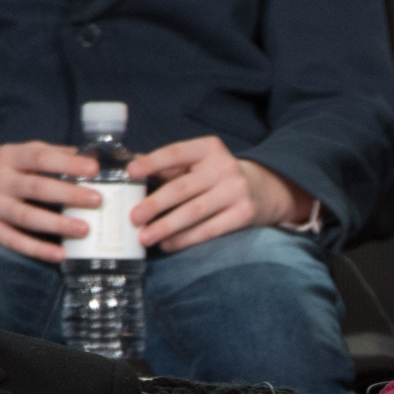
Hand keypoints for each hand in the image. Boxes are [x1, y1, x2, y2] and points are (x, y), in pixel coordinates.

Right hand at [0, 142, 95, 260]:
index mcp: (8, 157)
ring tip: (84, 229)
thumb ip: (47, 154)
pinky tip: (60, 254)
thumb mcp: (14, 153)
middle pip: (37, 188)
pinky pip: (15, 241)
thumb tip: (86, 155)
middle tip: (98, 200)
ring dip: (57, 225)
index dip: (68, 163)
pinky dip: (38, 249)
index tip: (95, 168)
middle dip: (69, 194)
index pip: (40, 158)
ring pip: (27, 217)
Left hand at [131, 137, 309, 251]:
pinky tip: (168, 244)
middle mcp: (224, 167)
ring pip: (194, 212)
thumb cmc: (217, 177)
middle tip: (133, 217)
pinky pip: (209, 229)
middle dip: (155, 204)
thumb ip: (168, 166)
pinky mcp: (244, 214)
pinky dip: (185, 239)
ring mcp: (236, 191)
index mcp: (208, 148)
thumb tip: (130, 166)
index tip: (131, 173)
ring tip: (145, 237)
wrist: (263, 189)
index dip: (152, 163)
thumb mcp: (198, 163)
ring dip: (166, 226)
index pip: (175, 153)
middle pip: (183, 188)